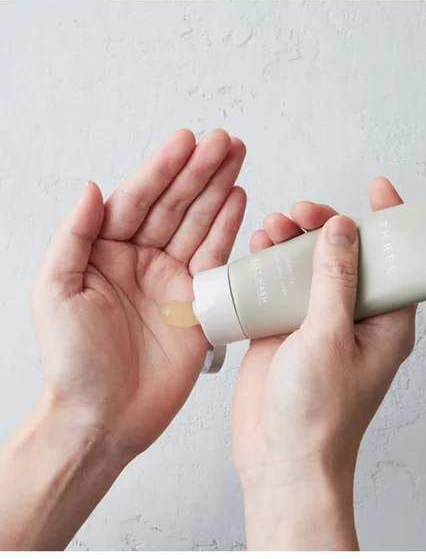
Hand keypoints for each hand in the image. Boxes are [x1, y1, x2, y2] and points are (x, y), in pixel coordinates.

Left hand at [32, 128, 245, 457]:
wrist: (105, 418)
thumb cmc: (73, 364)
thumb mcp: (54, 292)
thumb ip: (73, 236)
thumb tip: (90, 187)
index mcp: (103, 252)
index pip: (137, 198)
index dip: (162, 168)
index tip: (186, 141)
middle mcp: (139, 260)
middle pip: (173, 204)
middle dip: (199, 170)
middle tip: (224, 141)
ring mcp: (171, 280)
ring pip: (198, 223)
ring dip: (218, 188)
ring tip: (236, 156)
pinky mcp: (199, 303)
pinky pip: (216, 258)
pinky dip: (228, 227)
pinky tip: (238, 199)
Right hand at [232, 178, 415, 549]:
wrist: (280, 461)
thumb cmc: (318, 415)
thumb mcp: (330, 339)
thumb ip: (335, 280)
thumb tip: (343, 228)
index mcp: (386, 321)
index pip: (396, 260)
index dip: (390, 221)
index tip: (377, 187)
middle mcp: (354, 317)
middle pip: (346, 255)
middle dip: (325, 226)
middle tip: (301, 214)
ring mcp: (317, 322)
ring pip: (309, 266)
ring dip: (292, 241)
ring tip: (272, 228)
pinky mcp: (285, 329)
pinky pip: (280, 285)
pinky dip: (269, 264)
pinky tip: (257, 248)